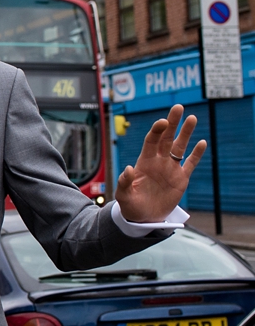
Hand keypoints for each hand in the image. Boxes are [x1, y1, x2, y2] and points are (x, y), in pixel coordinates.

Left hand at [115, 104, 206, 222]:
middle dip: (172, 123)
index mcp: (144, 162)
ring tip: (192, 118)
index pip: (151, 141)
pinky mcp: (181, 179)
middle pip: (166, 138)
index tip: (162, 122)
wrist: (143, 218)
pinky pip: (190, 163)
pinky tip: (202, 143)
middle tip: (178, 107)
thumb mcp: (123, 196)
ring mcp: (170, 169)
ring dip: (186, 133)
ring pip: (180, 146)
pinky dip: (196, 154)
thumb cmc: (130, 206)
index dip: (156, 131)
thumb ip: (124, 182)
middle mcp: (158, 161)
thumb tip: (128, 169)